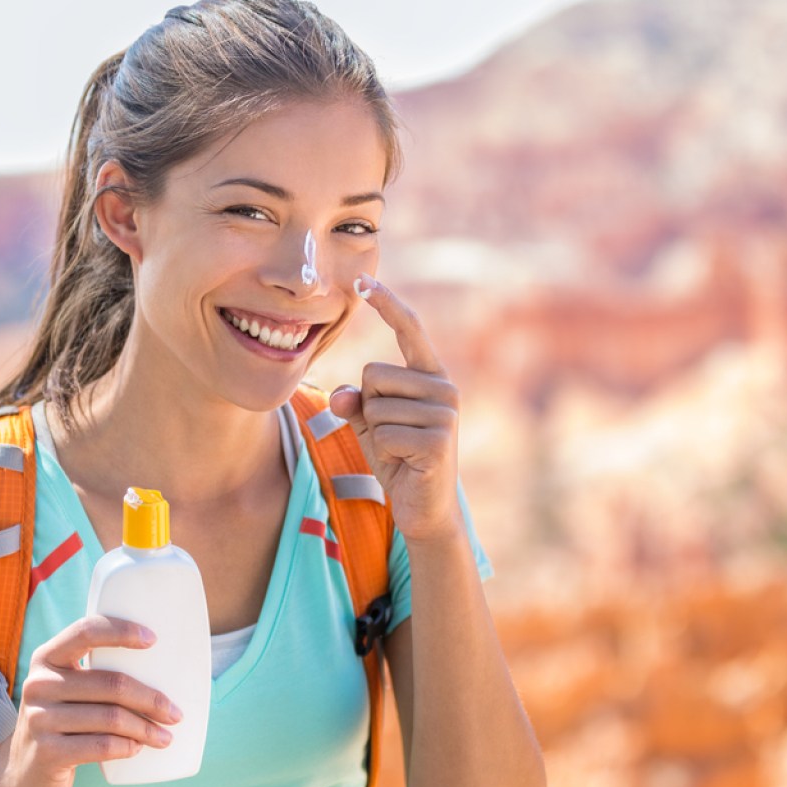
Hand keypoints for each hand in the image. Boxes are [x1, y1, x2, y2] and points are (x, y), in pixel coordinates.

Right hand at [0, 616, 181, 786]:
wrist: (21, 773)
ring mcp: (39, 719)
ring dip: (146, 728)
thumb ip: (98, 673)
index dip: (122, 632)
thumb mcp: (68, 689)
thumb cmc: (62, 721)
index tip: (154, 640)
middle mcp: (39, 683)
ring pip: (112, 718)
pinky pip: (102, 745)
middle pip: (113, 683)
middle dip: (152, 700)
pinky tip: (137, 748)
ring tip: (164, 736)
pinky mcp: (47, 753)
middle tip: (175, 714)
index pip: (86, 631)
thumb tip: (165, 667)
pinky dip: (128, 746)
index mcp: (48, 657)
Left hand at [329, 275, 462, 542]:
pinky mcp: (438, 440)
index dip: (387, 304)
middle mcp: (444, 387)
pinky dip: (383, 452)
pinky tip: (405, 463)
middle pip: (373, 374)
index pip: (409, 330)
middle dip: (368, 407)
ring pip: (375, 406)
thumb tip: (342, 398)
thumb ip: (355, 402)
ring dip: (375, 434)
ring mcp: (445, 413)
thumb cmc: (398, 457)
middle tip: (392, 435)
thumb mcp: (370, 424)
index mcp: (430, 375)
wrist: (424, 507)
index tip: (362, 280)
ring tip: (400, 451)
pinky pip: (383, 433)